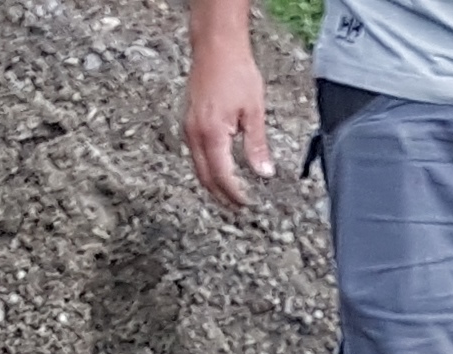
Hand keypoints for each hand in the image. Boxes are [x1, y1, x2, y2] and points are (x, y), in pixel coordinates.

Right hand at [181, 42, 274, 210]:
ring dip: (213, 183)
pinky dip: (207, 167)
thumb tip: (264, 173)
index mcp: (212, 134)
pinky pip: (195, 154)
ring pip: (198, 167)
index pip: (222, 176)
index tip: (247, 203)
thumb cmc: (236, 72)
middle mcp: (195, 134)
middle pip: (205, 178)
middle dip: (222, 196)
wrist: (216, 47)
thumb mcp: (254, 111)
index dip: (234, 194)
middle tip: (239, 206)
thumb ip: (257, 145)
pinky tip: (220, 169)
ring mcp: (188, 128)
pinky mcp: (189, 122)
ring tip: (231, 194)